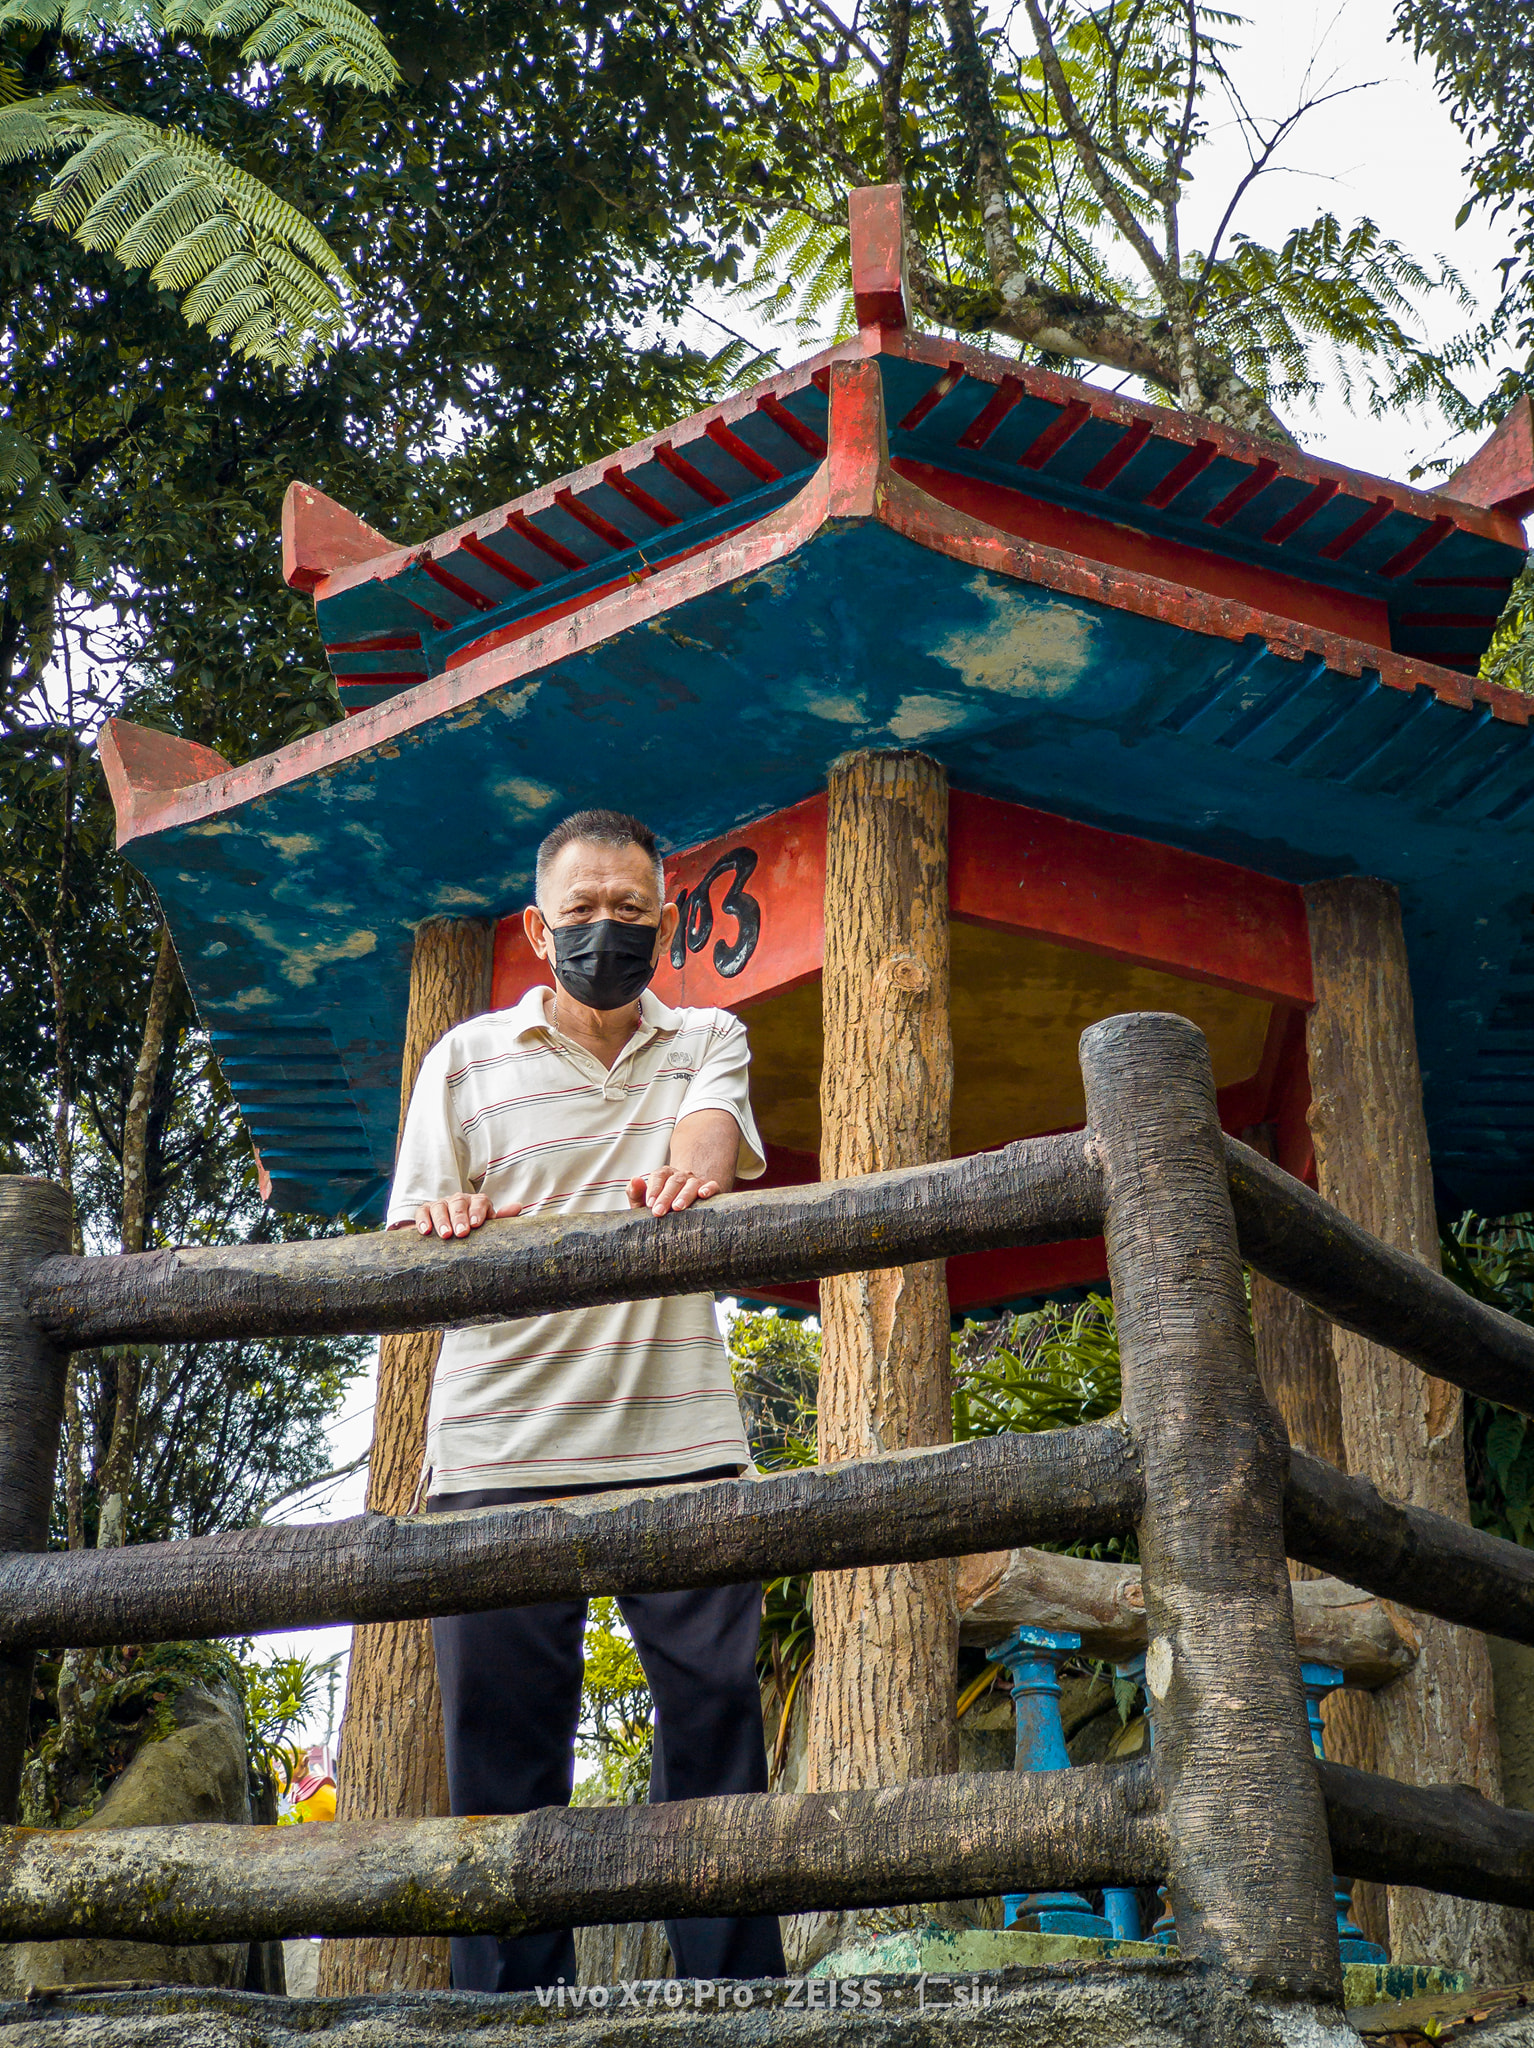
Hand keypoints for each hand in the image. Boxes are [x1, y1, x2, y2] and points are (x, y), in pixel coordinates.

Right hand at [408, 1193, 522, 1238]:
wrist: (451, 1233)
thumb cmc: (474, 1230)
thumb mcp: (488, 1226)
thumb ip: (502, 1218)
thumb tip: (518, 1206)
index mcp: (477, 1202)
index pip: (480, 1201)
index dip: (478, 1211)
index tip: (475, 1224)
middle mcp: (459, 1200)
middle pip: (458, 1203)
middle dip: (460, 1217)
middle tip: (461, 1233)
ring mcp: (441, 1204)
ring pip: (440, 1207)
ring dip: (442, 1220)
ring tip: (445, 1235)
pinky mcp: (425, 1210)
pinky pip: (422, 1211)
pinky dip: (423, 1220)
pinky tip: (426, 1231)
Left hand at [627, 1167, 720, 1216]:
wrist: (684, 1205)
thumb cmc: (661, 1206)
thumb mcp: (645, 1202)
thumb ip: (636, 1193)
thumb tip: (634, 1180)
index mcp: (664, 1175)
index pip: (659, 1177)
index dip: (654, 1189)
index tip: (649, 1204)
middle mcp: (681, 1176)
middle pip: (674, 1181)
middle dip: (666, 1197)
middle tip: (658, 1212)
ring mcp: (696, 1181)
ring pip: (691, 1184)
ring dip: (684, 1195)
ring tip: (678, 1207)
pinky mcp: (710, 1188)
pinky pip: (712, 1185)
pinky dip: (709, 1188)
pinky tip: (703, 1194)